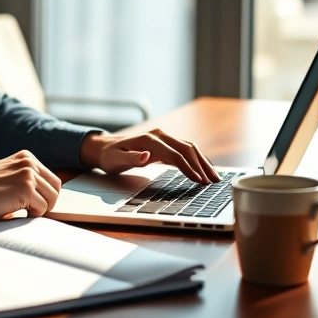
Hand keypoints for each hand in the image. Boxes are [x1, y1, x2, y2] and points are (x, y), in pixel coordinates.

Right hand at [0, 150, 61, 219]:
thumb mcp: (7, 171)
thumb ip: (25, 175)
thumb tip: (45, 190)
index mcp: (26, 156)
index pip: (51, 178)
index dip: (45, 193)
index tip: (33, 201)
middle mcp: (29, 163)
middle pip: (56, 187)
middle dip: (47, 201)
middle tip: (32, 209)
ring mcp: (28, 175)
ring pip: (52, 198)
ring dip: (40, 208)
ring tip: (23, 210)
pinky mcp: (26, 189)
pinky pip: (43, 208)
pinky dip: (33, 214)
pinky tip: (18, 212)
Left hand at [79, 128, 218, 183]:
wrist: (104, 148)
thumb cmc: (109, 156)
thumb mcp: (116, 160)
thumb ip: (132, 158)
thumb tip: (147, 156)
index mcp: (149, 140)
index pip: (174, 154)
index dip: (188, 168)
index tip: (198, 180)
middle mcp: (159, 135)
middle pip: (186, 148)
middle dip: (201, 165)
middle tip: (212, 182)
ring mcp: (163, 138)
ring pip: (188, 147)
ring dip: (202, 161)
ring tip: (213, 177)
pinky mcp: (164, 144)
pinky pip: (184, 149)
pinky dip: (196, 159)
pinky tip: (203, 169)